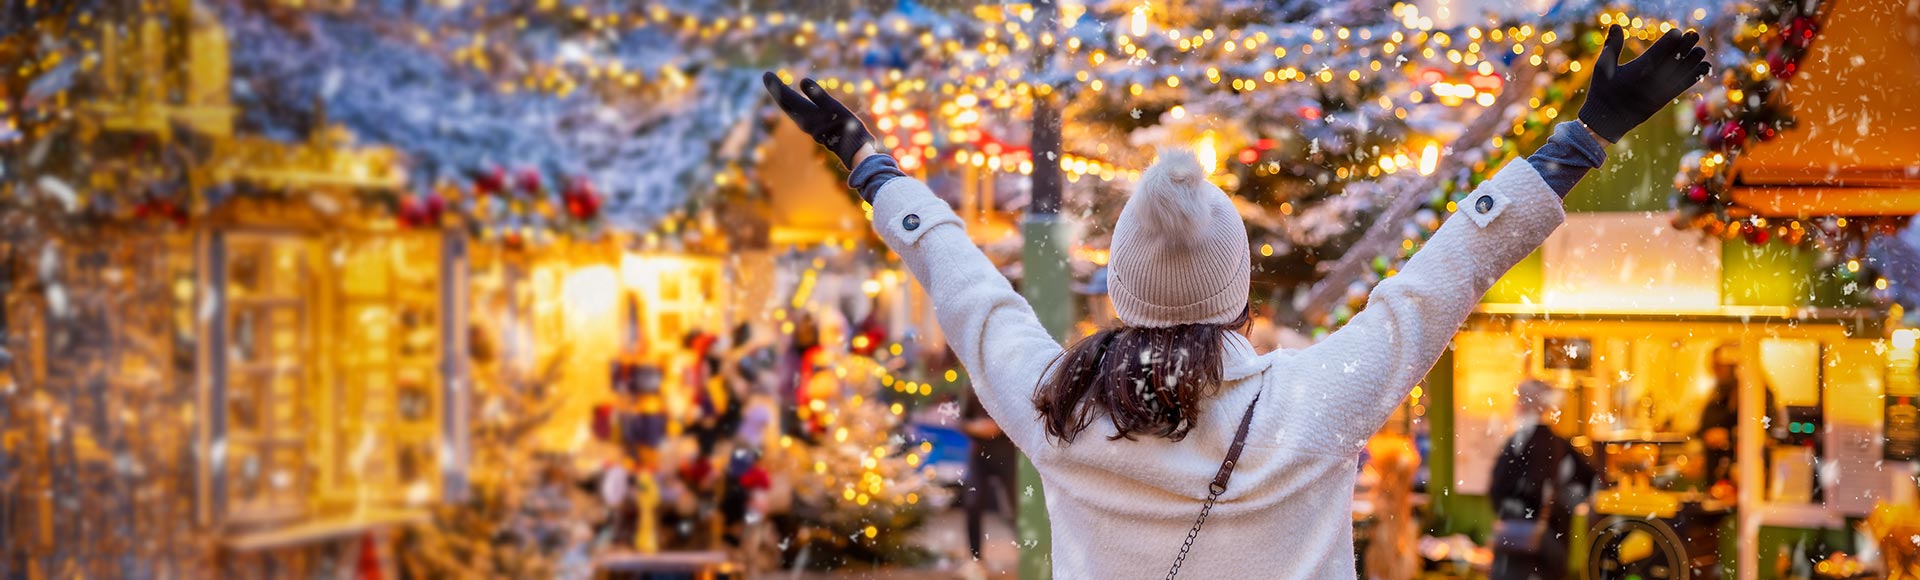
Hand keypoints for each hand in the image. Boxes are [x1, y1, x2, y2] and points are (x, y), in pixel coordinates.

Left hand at [763, 72, 873, 168]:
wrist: (854, 152)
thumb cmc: (846, 129)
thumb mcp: (834, 108)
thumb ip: (818, 95)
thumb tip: (802, 80)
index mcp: (805, 114)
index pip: (786, 97)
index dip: (776, 85)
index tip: (766, 74)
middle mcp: (803, 121)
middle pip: (785, 103)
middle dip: (776, 90)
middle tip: (767, 77)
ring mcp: (809, 126)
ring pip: (791, 109)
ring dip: (783, 97)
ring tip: (778, 87)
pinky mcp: (816, 128)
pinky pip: (799, 113)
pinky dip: (793, 104)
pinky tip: (796, 103)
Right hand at [1578, 25, 1711, 142]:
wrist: (1607, 121)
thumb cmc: (1603, 91)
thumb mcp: (1602, 67)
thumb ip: (1612, 45)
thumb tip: (1617, 25)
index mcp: (1640, 67)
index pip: (1663, 47)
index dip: (1673, 37)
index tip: (1677, 32)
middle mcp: (1654, 78)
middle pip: (1677, 56)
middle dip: (1687, 44)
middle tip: (1694, 35)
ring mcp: (1662, 90)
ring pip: (1684, 70)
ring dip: (1694, 59)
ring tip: (1700, 50)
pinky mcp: (1665, 99)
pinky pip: (1684, 85)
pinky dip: (1696, 75)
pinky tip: (1704, 66)